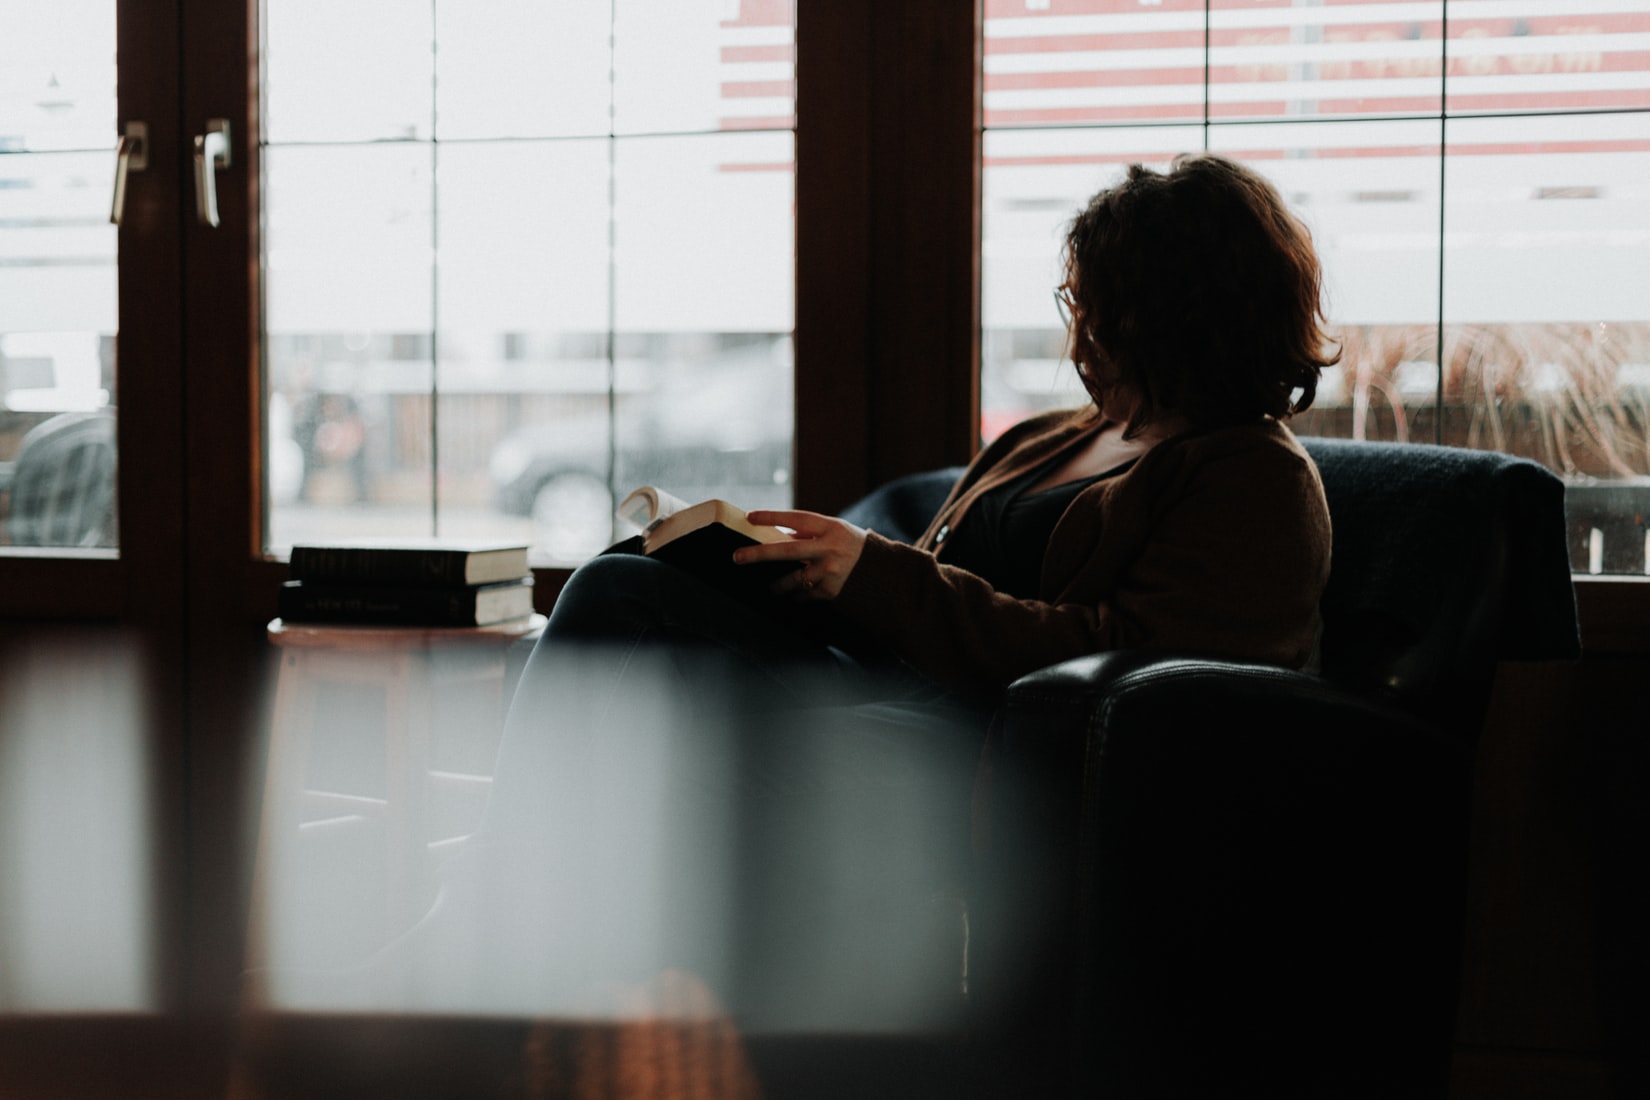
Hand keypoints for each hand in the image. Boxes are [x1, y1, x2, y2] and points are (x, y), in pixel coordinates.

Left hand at [735, 510, 867, 599]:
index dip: (772, 517)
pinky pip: (804, 594)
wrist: (878, 568)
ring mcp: (830, 571)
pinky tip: (797, 594)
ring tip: (771, 588)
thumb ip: (804, 534)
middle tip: (737, 557)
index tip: (749, 516)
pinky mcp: (831, 590)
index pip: (796, 519)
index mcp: (828, 527)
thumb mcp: (830, 530)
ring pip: (793, 580)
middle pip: (787, 551)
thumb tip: (771, 537)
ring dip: (778, 585)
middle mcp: (829, 548)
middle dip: (759, 554)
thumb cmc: (846, 543)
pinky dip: (798, 594)